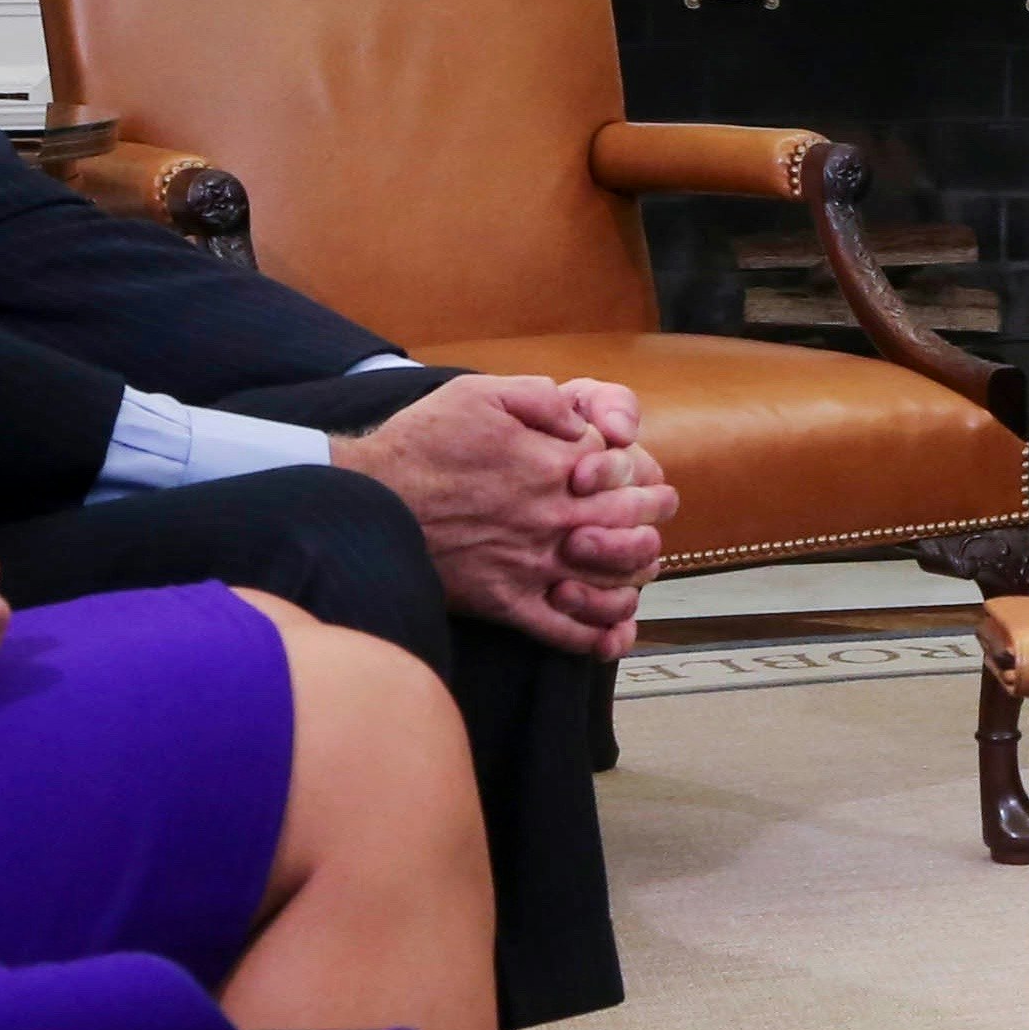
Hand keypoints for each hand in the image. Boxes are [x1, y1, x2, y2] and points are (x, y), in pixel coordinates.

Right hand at [339, 374, 653, 661]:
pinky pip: (568, 631)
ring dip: (639, 572)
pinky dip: (601, 636)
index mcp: (553, 466)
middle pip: (632, 523)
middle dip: (655, 513)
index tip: (642, 469)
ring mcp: (533, 565)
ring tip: (645, 563)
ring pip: (613, 580)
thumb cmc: (422, 441)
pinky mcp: (508, 603)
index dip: (641, 469)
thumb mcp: (482, 393)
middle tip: (660, 507)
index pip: (627, 471)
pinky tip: (617, 631)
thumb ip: (543, 399)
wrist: (367, 498)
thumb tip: (584, 422)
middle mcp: (552, 518)